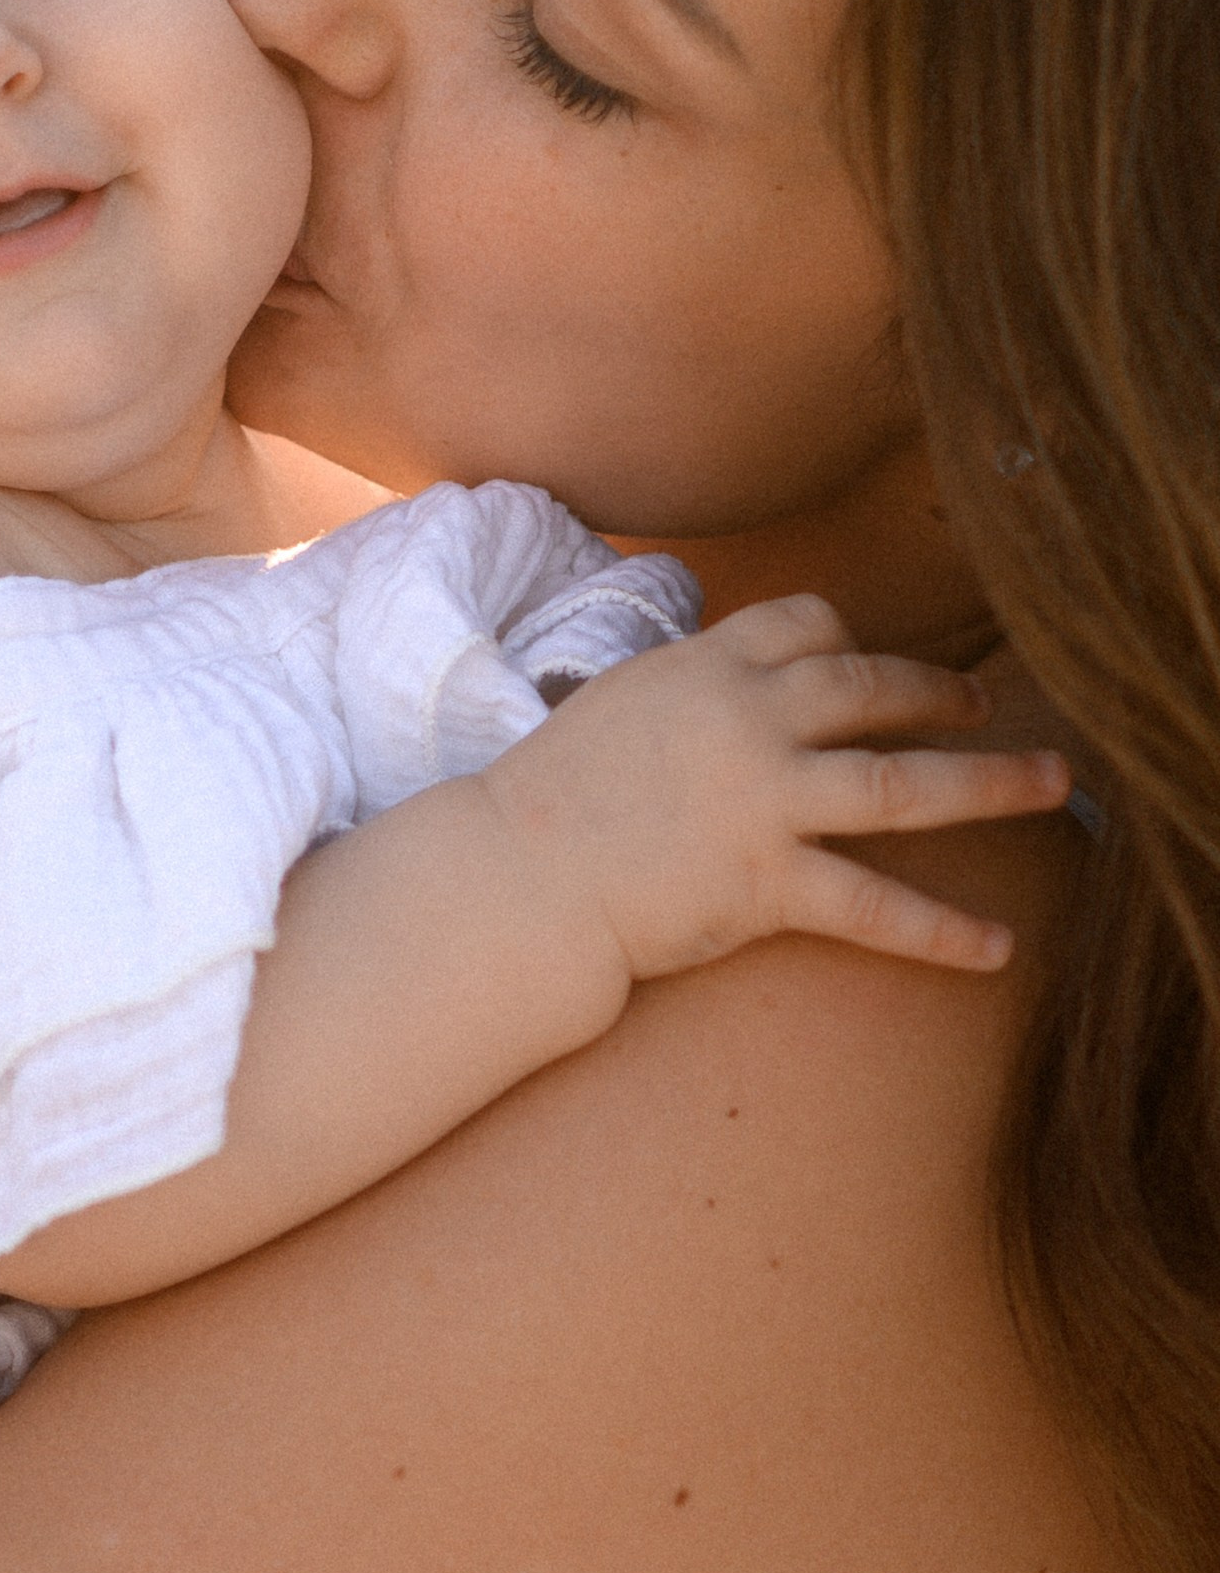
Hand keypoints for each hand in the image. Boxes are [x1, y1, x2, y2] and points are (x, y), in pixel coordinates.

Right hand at [486, 593, 1071, 988]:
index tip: (870, 663)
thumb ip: (687, 683)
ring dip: (992, 784)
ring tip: (1055, 783)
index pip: (809, 624)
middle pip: (874, 687)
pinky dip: (943, 931)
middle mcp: (749, 719)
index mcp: (708, 666)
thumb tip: (725, 675)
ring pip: (905, 784)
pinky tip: (999, 948)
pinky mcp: (767, 883)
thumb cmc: (552, 792)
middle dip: (942, 693)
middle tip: (987, 707)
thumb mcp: (619, 700)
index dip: (848, 641)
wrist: (518, 873)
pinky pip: (875, 907)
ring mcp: (765, 800)